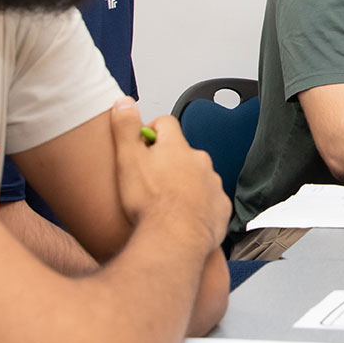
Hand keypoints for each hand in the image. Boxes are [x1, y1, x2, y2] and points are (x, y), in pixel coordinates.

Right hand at [110, 97, 230, 246]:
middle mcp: (200, 161)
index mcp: (177, 147)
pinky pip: (207, 200)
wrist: (176, 240)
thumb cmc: (151, 204)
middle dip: (166, 161)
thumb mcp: (128, 160)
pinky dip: (195, 205)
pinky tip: (179, 217)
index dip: (149, 131)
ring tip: (162, 202)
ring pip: (195, 176)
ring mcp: (212, 184)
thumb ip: (126, 128)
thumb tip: (124, 103)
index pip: (165, 123)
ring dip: (181, 183)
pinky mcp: (219, 207)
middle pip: (181, 151)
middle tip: (147, 180)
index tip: (139, 146)